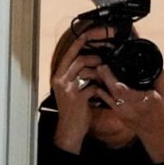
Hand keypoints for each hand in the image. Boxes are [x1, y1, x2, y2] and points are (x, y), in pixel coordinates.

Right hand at [49, 28, 111, 153]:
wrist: (70, 129)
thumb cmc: (74, 109)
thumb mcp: (72, 90)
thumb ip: (78, 77)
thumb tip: (93, 65)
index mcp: (58, 76)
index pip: (68, 55)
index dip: (77, 44)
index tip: (86, 35)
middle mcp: (60, 80)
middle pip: (78, 59)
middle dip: (93, 57)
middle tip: (103, 58)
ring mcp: (68, 89)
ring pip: (85, 70)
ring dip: (98, 71)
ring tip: (104, 76)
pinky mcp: (77, 98)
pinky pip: (93, 86)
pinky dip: (100, 88)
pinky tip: (102, 92)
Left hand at [93, 66, 163, 162]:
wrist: (154, 129)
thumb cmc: (158, 112)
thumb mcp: (161, 94)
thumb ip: (158, 79)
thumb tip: (158, 66)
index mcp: (145, 101)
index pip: (129, 92)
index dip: (118, 84)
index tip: (111, 72)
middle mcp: (133, 107)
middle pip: (117, 92)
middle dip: (108, 79)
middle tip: (102, 67)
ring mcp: (124, 111)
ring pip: (111, 97)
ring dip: (103, 84)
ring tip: (98, 72)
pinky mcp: (118, 114)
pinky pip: (109, 103)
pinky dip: (103, 95)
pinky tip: (98, 88)